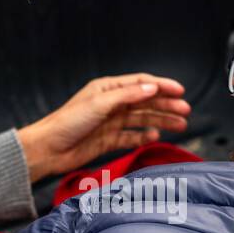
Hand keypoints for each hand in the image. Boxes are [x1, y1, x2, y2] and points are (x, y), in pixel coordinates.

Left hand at [16, 73, 190, 181]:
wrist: (48, 149)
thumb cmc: (67, 123)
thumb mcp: (100, 104)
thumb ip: (128, 96)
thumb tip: (152, 88)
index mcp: (108, 89)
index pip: (141, 84)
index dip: (161, 86)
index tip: (180, 91)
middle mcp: (111, 104)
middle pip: (145, 102)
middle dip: (166, 106)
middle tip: (185, 111)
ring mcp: (111, 123)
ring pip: (142, 120)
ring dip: (161, 121)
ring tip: (179, 125)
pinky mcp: (108, 140)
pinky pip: (131, 137)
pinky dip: (144, 137)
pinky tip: (155, 137)